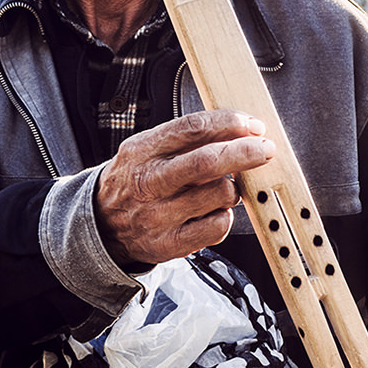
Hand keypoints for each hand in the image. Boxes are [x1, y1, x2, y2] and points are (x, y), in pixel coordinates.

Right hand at [94, 110, 273, 267]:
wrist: (102, 225)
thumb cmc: (135, 181)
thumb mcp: (147, 149)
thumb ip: (186, 139)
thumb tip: (238, 128)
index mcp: (142, 151)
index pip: (192, 128)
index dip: (229, 124)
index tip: (252, 125)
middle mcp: (149, 182)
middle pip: (207, 162)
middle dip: (245, 152)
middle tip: (265, 149)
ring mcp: (158, 216)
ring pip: (220, 194)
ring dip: (234, 188)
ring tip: (225, 187)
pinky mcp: (170, 244)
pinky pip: (218, 226)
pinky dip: (225, 216)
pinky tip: (213, 211)